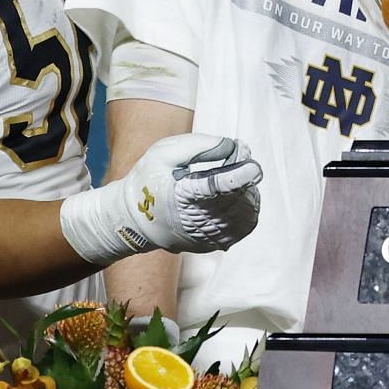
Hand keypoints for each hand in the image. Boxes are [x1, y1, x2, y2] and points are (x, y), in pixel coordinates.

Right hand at [58, 133, 262, 266]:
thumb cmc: (148, 181)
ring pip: (245, 214)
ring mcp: (206, 236)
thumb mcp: (163, 152)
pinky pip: (244, 226)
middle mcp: (195, 220)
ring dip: (249, 192)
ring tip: (238, 177)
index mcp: (181, 196)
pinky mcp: (214, 244)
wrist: (134, 220)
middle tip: (241, 159)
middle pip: (236, 199)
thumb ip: (199, 144)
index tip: (254, 167)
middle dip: (245, 177)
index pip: (217, 188)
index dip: (239, 176)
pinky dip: (248, 208)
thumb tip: (233, 147)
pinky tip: (239, 195)